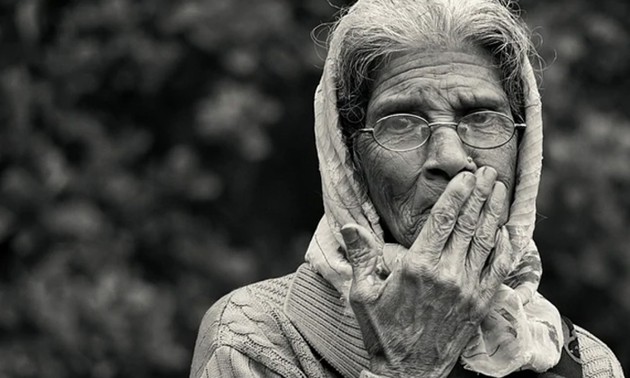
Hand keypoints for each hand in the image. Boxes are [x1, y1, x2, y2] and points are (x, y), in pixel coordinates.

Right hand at [341, 167, 513, 377]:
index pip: (443, 220)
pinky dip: (505, 248)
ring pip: (486, 242)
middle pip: (468, 224)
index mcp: (418, 267)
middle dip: (480, 194)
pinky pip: (498, 270)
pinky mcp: (480, 304)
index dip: (457, 194)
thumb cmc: (382, 332)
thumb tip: (349, 225)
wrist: (407, 372)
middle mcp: (447, 274)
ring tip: (499, 190)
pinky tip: (507, 231)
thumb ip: (361, 256)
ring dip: (494, 212)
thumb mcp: (362, 294)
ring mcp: (468, 290)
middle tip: (488, 172)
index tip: (466, 175)